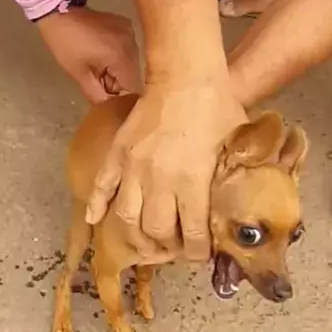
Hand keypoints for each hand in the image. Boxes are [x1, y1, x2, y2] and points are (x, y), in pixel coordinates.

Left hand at [36, 7, 141, 103]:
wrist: (60, 10)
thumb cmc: (65, 44)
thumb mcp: (79, 75)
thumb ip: (98, 97)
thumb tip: (110, 110)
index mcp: (121, 56)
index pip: (133, 88)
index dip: (123, 100)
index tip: (111, 103)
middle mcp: (132, 44)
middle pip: (133, 77)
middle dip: (119, 86)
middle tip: (99, 84)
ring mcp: (131, 33)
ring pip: (131, 65)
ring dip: (118, 74)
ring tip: (98, 70)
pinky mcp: (127, 27)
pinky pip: (128, 52)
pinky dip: (118, 60)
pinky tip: (102, 57)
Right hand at [86, 80, 247, 261]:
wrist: (186, 77)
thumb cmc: (218, 109)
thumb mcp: (237, 148)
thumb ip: (230, 184)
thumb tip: (230, 212)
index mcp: (192, 181)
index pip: (191, 234)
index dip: (197, 252)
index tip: (199, 254)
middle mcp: (158, 180)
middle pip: (155, 231)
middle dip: (167, 247)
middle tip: (174, 246)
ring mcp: (133, 167)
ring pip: (126, 217)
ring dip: (134, 237)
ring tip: (144, 242)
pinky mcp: (118, 154)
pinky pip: (102, 186)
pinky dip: (96, 206)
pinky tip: (94, 220)